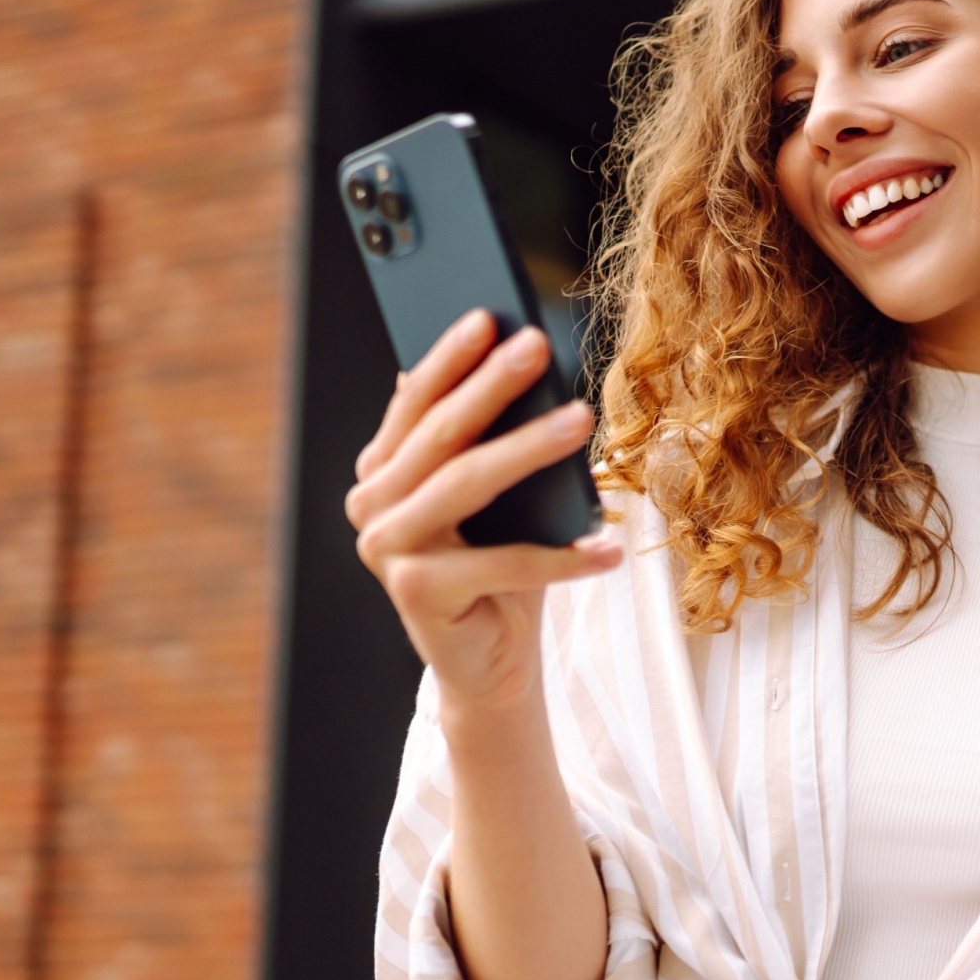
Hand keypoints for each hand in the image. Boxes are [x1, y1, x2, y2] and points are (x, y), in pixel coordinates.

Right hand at [345, 309, 621, 713]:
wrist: (492, 663)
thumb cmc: (503, 570)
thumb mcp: (501, 499)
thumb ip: (492, 442)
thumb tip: (518, 368)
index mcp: (383, 471)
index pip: (416, 402)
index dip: (452, 356)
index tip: (492, 315)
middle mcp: (371, 506)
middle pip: (440, 435)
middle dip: (491, 385)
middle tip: (535, 344)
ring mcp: (386, 550)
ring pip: (466, 484)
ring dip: (529, 449)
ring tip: (583, 419)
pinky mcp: (416, 594)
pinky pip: (503, 561)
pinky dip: (563, 555)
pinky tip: (608, 545)